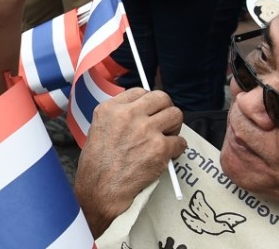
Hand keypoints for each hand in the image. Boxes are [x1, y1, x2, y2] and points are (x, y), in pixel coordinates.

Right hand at [75, 89, 185, 235]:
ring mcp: (146, 130)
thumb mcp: (98, 127)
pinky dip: (177, 149)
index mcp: (110, 108)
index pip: (140, 91)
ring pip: (176, 115)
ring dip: (174, 127)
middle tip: (164, 122)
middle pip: (162, 98)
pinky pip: (180, 142)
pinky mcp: (160, 148)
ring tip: (166, 137)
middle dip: (165, 109)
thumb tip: (140, 111)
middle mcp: (128, 114)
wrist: (102, 188)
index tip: (150, 111)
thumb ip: (118, 115)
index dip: (148, 102)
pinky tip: (166, 155)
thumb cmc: (97, 163)